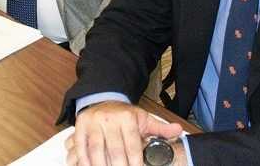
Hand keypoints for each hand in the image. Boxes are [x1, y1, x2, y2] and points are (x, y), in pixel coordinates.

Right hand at [65, 101, 183, 165]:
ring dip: (101, 165)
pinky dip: (84, 160)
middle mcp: (109, 118)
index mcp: (127, 117)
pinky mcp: (80, 126)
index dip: (135, 162)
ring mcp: (93, 122)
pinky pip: (81, 146)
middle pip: (115, 150)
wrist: (104, 100)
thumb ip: (160, 129)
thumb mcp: (144, 119)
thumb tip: (179, 131)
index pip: (132, 145)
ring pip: (96, 149)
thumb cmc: (125, 116)